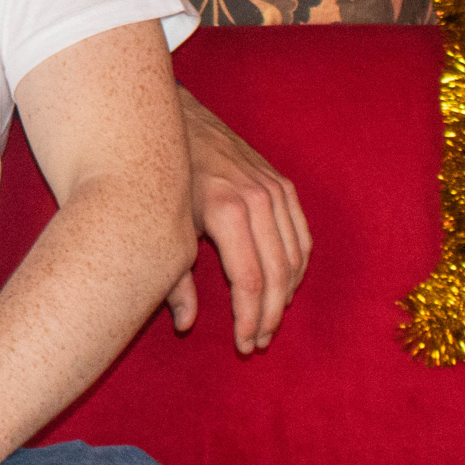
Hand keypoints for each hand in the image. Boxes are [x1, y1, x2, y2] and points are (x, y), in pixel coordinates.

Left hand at [167, 96, 308, 353]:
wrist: (174, 121)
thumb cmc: (162, 178)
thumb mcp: (163, 227)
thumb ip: (174, 280)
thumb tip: (186, 326)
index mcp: (226, 210)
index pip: (250, 279)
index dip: (248, 318)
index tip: (242, 344)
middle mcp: (257, 199)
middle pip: (277, 273)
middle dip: (268, 315)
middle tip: (256, 342)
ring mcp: (274, 189)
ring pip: (295, 257)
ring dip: (286, 295)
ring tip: (267, 321)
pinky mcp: (282, 184)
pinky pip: (302, 234)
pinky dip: (298, 266)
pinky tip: (284, 287)